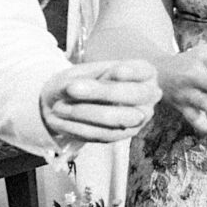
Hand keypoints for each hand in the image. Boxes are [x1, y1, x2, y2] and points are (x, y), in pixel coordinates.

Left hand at [38, 59, 161, 144]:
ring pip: (119, 118)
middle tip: (72, 88)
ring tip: (58, 107)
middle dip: (103, 92)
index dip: (131, 73)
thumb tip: (76, 89)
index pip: (143, 71)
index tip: (114, 71)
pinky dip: (80, 128)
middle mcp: (149, 96)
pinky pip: (104, 134)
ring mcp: (140, 117)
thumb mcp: (81, 73)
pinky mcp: (125, 134)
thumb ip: (83, 79)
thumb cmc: (83, 81)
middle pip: (134, 95)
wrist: (71, 103)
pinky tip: (60, 121)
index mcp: (144, 73)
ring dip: (86, 113)